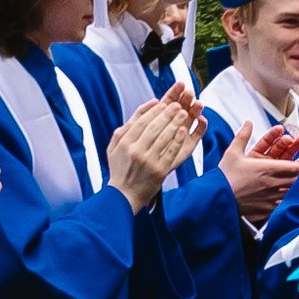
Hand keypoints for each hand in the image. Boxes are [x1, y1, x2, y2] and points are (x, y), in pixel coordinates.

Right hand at [107, 93, 194, 212]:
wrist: (124, 196)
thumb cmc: (120, 169)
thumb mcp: (114, 147)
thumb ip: (124, 129)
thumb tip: (140, 113)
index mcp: (124, 143)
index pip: (141, 122)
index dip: (153, 111)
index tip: (163, 103)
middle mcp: (135, 151)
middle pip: (154, 127)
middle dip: (167, 113)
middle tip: (177, 105)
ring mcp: (148, 161)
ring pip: (164, 137)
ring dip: (175, 123)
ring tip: (184, 113)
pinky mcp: (159, 171)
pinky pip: (171, 152)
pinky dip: (177, 140)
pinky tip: (183, 130)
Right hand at [220, 128, 298, 219]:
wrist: (216, 200)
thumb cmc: (224, 178)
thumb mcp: (232, 153)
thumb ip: (243, 136)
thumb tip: (248, 123)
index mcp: (267, 169)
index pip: (295, 166)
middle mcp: (273, 184)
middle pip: (297, 179)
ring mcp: (271, 198)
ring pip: (292, 191)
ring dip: (298, 185)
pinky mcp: (267, 209)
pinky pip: (283, 203)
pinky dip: (289, 198)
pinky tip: (291, 196)